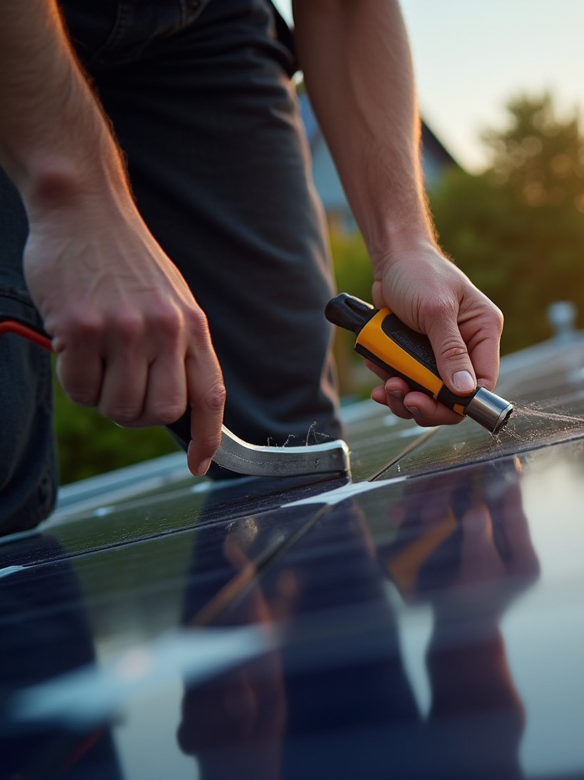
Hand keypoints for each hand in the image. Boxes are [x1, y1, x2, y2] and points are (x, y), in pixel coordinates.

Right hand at [23, 198, 224, 474]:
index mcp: (194, 326)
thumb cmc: (126, 261)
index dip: (209, 438)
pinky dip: (71, 381)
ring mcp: (125, 329)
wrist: (85, 208)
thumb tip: (177, 406)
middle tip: (116, 391)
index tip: (201, 464)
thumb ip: (178, 349)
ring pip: (117, 406)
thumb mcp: (171, 301)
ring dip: (100, 398)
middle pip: (160, 413)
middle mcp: (166, 330)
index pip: (210, 396)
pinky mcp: (82, 327)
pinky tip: (70, 348)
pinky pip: (78, 389)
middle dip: (136, 416)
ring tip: (93, 360)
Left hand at [366, 242, 501, 426]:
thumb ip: (450, 351)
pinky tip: (378, 370)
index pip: (483, 382)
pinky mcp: (417, 356)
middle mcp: (467, 347)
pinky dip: (390, 383)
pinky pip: (408, 383)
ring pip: (428, 395)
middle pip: (453, 397)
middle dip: (426, 402)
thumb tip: (463, 390)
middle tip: (404, 397)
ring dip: (404, 395)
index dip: (460, 401)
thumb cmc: (419, 272)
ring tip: (386, 383)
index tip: (432, 402)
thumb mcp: (436, 311)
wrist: (391, 258)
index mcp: (483, 333)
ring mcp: (440, 354)